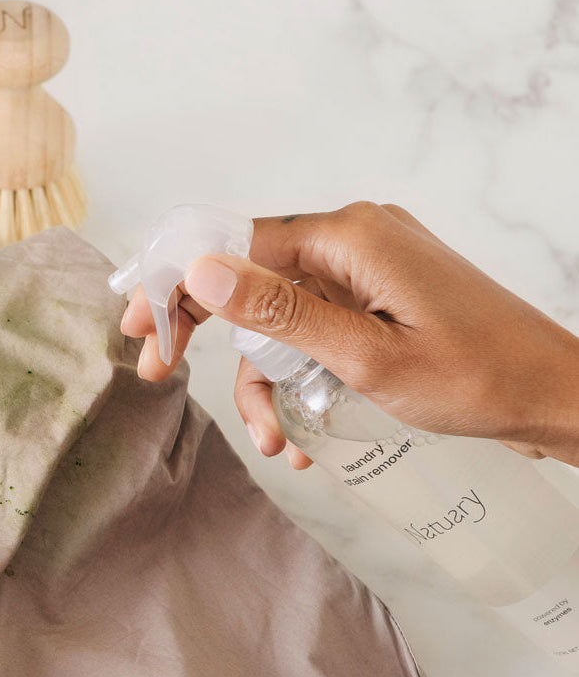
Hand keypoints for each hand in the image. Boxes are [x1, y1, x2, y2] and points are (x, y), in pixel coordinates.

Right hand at [120, 202, 578, 467]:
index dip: (175, 285)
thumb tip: (201, 270)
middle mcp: (350, 241)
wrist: (552, 396)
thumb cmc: (476, 378)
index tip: (139, 329)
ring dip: (263, 379)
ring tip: (272, 440)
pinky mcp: (374, 300)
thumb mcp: (365, 355)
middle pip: (247, 275)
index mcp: (347, 237)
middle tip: (156, 371)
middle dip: (200, 328)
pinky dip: (298, 377)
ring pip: (278, 316)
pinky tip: (301, 432)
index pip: (233, 246)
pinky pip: (313, 330)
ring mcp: (364, 271)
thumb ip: (280, 314)